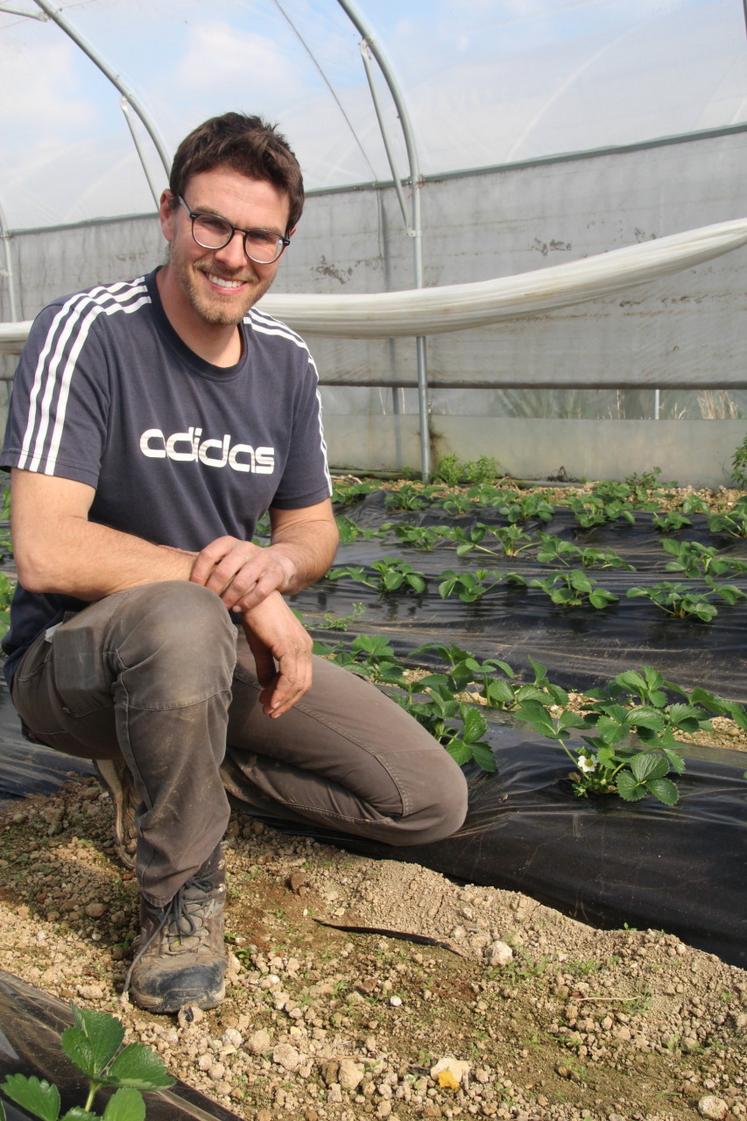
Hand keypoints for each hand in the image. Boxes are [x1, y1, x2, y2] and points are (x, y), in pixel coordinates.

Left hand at [190, 536, 294, 610]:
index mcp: (228, 542)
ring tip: (223, 608)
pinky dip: (248, 602)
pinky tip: (239, 608)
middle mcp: (245, 547)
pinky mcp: (275, 573)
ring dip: (230, 598)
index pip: (208, 555)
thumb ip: (200, 558)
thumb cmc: (243, 564)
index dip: (198, 574)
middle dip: (214, 590)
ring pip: (242, 581)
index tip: (193, 589)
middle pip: (224, 570)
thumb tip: (166, 553)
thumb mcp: (224, 556)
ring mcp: (262, 559)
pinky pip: (261, 590)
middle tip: (208, 602)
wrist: (280, 563)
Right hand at [241, 592, 312, 717]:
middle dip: (287, 702)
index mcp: (302, 646)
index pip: (301, 678)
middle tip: (270, 713)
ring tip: (268, 710)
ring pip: (297, 683)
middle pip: (303, 684)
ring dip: (282, 700)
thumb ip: (267, 666)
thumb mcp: (261, 646)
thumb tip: (267, 686)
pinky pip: (289, 677)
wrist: (252, 596)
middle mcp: (305, 646)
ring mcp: (299, 646)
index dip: (288, 695)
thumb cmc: (256, 618)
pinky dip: (280, 692)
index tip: (271, 705)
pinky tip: (269, 701)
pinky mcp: (289, 646)